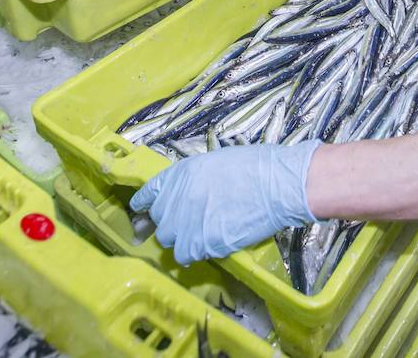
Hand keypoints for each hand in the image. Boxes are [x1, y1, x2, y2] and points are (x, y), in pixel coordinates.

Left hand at [130, 141, 319, 264]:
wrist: (274, 184)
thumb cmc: (254, 167)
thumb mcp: (214, 163)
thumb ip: (193, 181)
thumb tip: (189, 194)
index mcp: (178, 175)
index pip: (147, 194)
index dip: (144, 205)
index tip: (143, 211)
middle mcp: (175, 199)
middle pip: (159, 222)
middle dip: (172, 224)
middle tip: (190, 224)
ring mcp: (185, 223)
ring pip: (170, 242)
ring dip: (183, 241)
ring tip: (202, 236)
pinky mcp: (200, 244)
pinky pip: (187, 256)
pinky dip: (196, 253)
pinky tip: (210, 245)